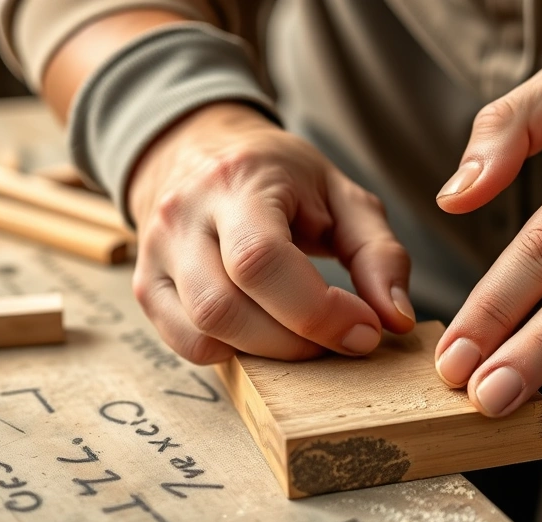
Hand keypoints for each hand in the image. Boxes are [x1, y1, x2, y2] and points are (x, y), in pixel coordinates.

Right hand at [129, 103, 414, 363]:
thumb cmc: (279, 177)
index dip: (318, 312)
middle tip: (340, 339)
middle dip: (296, 341)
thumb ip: (378, 254)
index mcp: (236, 182)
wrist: (198, 148)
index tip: (365, 330)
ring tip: (306, 338)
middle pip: (225, 307)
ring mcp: (155, 254)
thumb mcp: (342, 195)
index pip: (262, 262)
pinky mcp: (147, 286)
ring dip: (268, 353)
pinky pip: (186, 343)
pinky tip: (266, 336)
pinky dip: (234, 355)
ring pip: (202, 332)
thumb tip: (394, 320)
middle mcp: (182, 217)